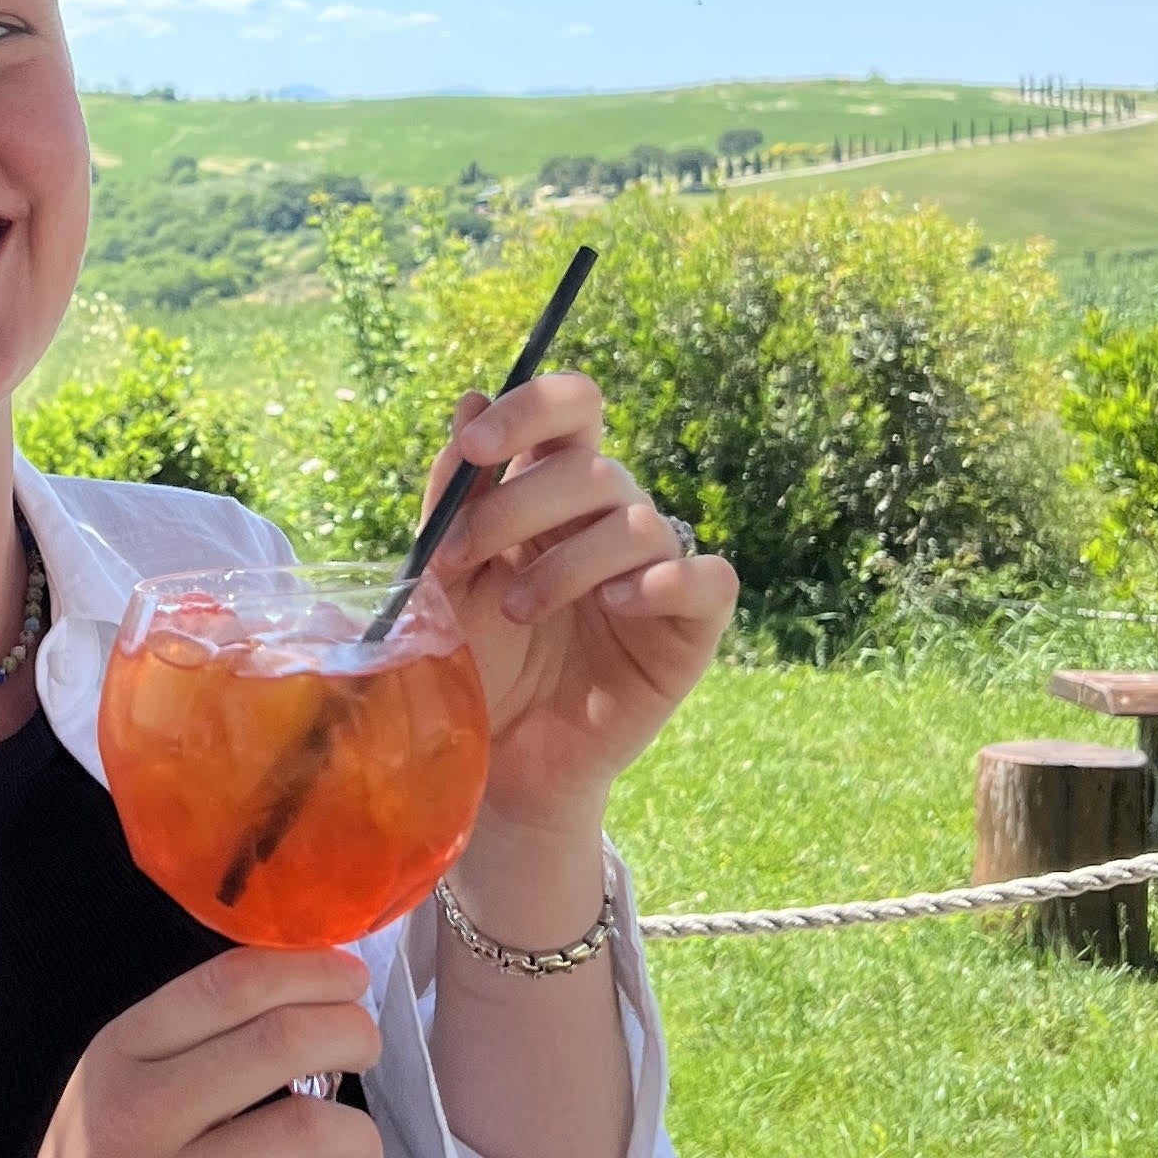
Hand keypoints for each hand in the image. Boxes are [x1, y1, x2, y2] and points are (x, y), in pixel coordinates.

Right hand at [0, 945, 411, 1157]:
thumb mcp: (106, 1098)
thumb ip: (186, 1051)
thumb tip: (305, 1006)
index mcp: (117, 1060)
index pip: (227, 985)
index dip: (309, 970)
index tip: (352, 979)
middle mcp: (137, 1120)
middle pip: (278, 1042)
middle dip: (352, 1034)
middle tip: (367, 1052)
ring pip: (306, 1130)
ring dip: (363, 1135)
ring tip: (362, 1153)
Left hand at [424, 376, 737, 837]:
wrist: (500, 757)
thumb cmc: (477, 663)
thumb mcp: (449, 578)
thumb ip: (457, 497)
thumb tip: (469, 400)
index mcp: (553, 491)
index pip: (571, 410)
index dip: (532, 409)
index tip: (478, 445)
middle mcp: (610, 518)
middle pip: (594, 467)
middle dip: (517, 507)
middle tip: (464, 561)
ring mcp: (656, 569)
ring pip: (636, 522)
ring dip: (566, 561)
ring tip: (520, 610)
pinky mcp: (691, 627)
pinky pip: (709, 577)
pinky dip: (664, 581)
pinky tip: (617, 605)